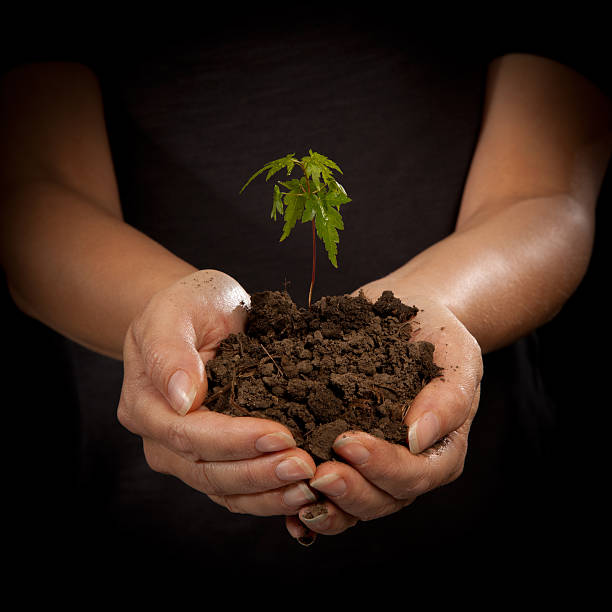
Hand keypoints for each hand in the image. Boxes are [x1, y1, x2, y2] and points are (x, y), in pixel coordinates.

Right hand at [118, 269, 316, 516]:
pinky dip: (268, 495)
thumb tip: (181, 398)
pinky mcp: (213, 459)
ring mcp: (185, 455)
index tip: (281, 435)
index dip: (235, 440)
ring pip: (224, 489)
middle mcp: (161, 439)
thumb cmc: (189, 305)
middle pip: (207, 470)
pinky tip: (300, 492)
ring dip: (268, 492)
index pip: (189, 434)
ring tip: (309, 485)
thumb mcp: (175, 311)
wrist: (200, 313)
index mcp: (146, 405)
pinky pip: (237, 490)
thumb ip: (170, 351)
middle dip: (259, 472)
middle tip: (305, 466)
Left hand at [285, 289, 482, 539]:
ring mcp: (375, 469)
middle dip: (349, 491)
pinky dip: (310, 506)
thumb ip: (446, 399)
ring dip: (326, 505)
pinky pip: (331, 494)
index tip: (348, 443)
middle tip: (318, 474)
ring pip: (353, 505)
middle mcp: (408, 468)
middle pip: (382, 499)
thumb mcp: (456, 359)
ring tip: (297, 493)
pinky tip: (288, 511)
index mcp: (439, 452)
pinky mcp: (346, 460)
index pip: (415, 474)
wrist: (413, 320)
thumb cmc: (440, 339)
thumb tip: (417, 438)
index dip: (382, 466)